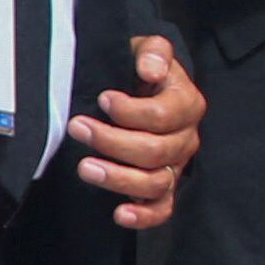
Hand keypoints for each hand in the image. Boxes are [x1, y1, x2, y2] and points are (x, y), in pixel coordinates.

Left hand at [69, 35, 204, 228]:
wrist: (140, 89)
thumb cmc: (140, 70)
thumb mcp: (147, 49)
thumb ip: (153, 52)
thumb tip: (152, 70)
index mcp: (187, 104)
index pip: (162, 116)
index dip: (130, 111)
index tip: (102, 99)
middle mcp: (186, 139)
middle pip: (155, 151)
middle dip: (111, 141)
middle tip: (77, 127)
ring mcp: (176, 166)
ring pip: (155, 182)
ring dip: (118, 178)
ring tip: (85, 167)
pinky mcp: (163, 188)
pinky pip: (162, 208)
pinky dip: (144, 216)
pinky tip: (120, 214)